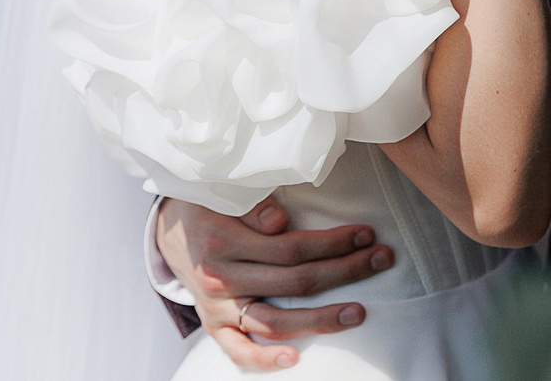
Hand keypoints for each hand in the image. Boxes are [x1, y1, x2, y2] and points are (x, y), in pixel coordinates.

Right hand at [157, 195, 391, 369]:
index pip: (290, 247)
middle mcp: (219, 278)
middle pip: (292, 282)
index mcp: (223, 241)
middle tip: (380, 260)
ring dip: (320, 319)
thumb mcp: (224, 192)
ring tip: (358, 313)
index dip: (332, 243)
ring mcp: (216, 307)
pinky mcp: (213, 326)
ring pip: (274, 321)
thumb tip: (280, 220)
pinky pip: (238, 351)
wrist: (170, 230)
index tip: (366, 234)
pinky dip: (264, 360)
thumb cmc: (209, 204)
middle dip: (343, 272)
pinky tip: (296, 358)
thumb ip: (252, 204)